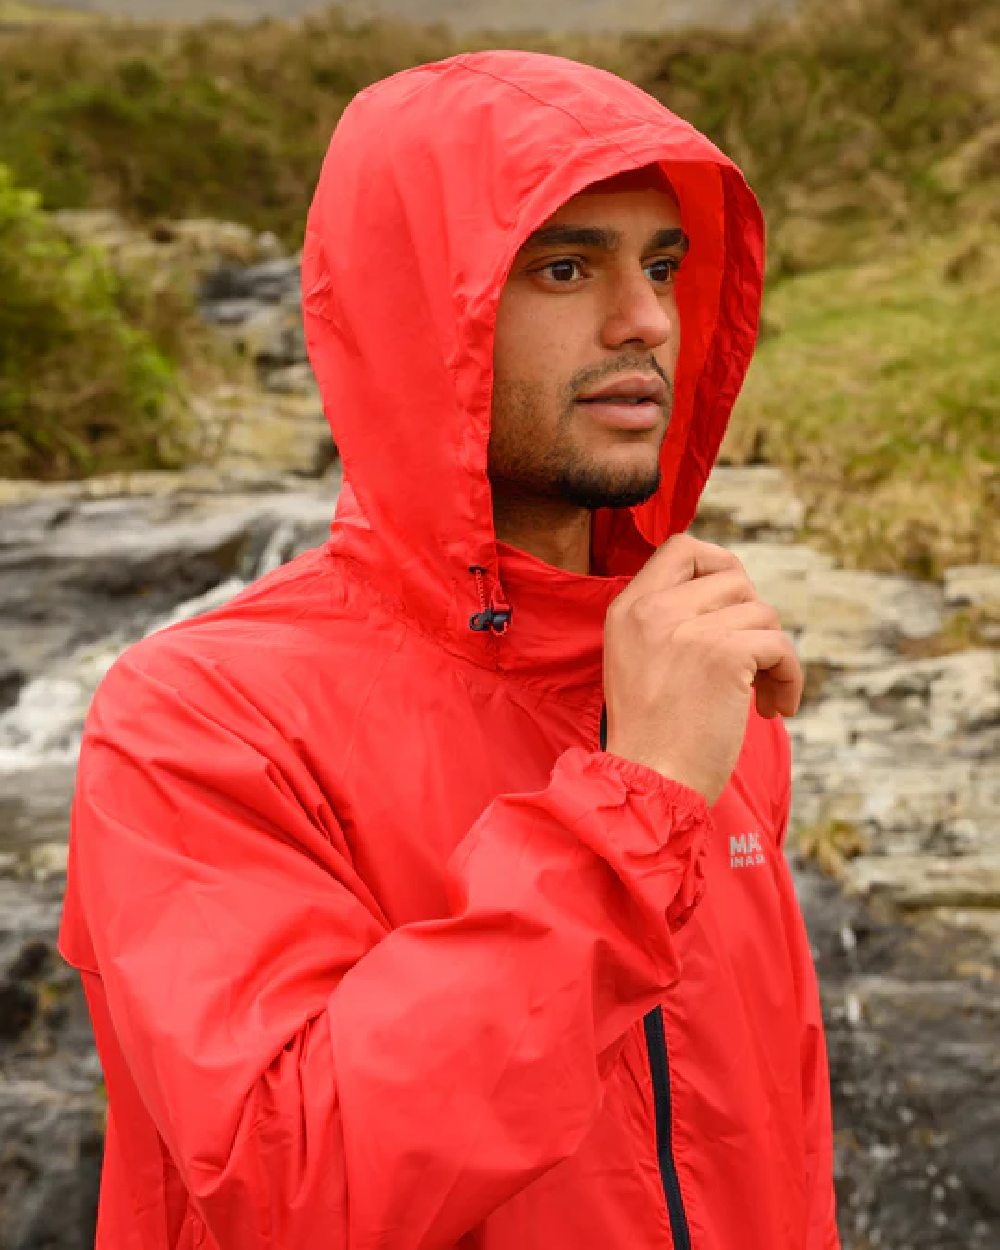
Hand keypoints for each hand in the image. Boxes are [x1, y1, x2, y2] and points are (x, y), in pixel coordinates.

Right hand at [603, 533, 801, 803]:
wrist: (649, 783)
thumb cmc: (650, 737)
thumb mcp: (636, 661)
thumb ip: (667, 621)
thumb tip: (732, 593)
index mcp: (629, 608)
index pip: (683, 547)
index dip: (720, 565)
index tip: (733, 604)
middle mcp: (654, 609)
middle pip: (734, 578)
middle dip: (754, 619)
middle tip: (752, 664)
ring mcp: (689, 628)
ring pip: (763, 613)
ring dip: (774, 657)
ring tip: (761, 698)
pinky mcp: (725, 654)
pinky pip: (780, 645)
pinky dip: (790, 677)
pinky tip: (775, 710)